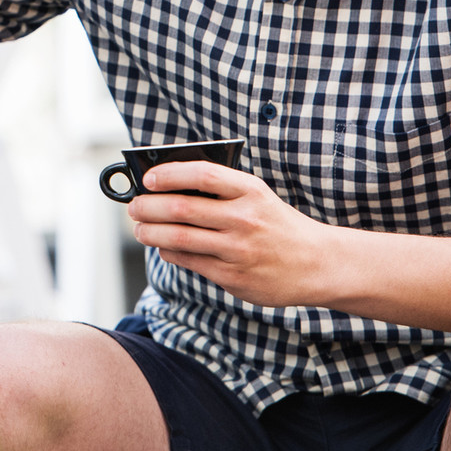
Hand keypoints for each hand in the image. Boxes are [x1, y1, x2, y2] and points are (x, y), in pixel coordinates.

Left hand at [127, 161, 330, 307]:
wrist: (317, 263)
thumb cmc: (278, 225)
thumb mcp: (257, 197)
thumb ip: (221, 191)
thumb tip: (168, 187)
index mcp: (251, 191)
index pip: (203, 175)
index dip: (169, 174)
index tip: (148, 178)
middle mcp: (244, 219)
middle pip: (181, 208)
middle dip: (148, 206)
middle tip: (134, 207)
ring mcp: (238, 250)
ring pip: (179, 237)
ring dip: (150, 232)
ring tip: (140, 229)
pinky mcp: (233, 276)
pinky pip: (190, 261)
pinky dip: (169, 252)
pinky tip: (163, 246)